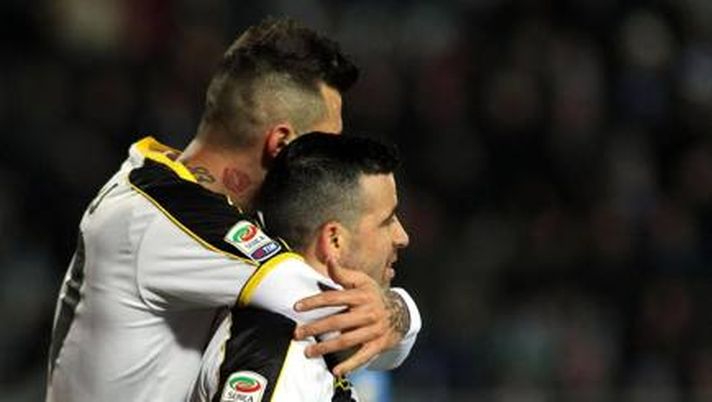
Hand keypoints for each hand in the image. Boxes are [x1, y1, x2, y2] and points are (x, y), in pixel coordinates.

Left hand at [293, 258, 409, 375]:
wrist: (400, 313)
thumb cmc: (373, 295)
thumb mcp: (361, 281)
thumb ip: (342, 273)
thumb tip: (329, 259)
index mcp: (361, 295)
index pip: (333, 298)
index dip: (314, 302)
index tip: (297, 307)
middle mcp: (367, 312)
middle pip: (336, 321)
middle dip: (314, 328)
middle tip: (297, 334)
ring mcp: (373, 330)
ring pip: (345, 340)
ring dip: (325, 348)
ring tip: (308, 352)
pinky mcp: (378, 344)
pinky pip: (362, 356)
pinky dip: (350, 365)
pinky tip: (336, 371)